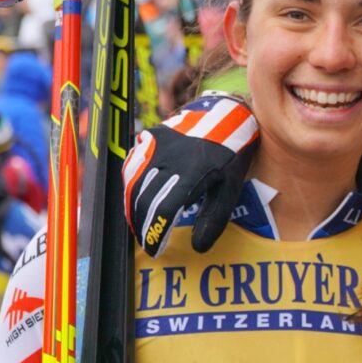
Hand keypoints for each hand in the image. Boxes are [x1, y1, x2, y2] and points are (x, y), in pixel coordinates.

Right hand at [123, 92, 258, 255]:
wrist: (225, 113)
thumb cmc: (231, 154)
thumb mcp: (230, 187)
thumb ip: (214, 218)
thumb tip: (199, 248)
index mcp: (190, 172)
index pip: (162, 211)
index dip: (154, 233)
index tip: (154, 250)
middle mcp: (168, 158)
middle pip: (144, 200)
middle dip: (142, 225)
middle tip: (146, 241)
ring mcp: (156, 145)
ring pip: (133, 183)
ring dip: (133, 207)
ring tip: (139, 225)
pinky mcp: (149, 136)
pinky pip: (133, 165)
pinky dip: (131, 185)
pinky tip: (135, 198)